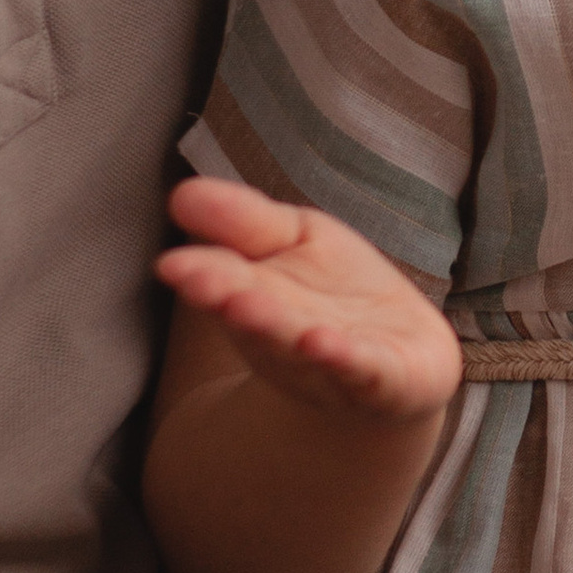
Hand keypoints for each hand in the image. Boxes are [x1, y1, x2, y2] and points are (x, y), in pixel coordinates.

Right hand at [157, 175, 461, 422]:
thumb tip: (182, 194)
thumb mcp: (295, 239)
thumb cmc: (335, 297)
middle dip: (229, 299)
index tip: (171, 265)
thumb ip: (244, 222)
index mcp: (254, 298)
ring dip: (277, 329)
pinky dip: (346, 359)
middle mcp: (285, 338)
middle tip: (202, 283)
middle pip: (254, 317)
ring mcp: (332, 363)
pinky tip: (324, 342)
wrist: (401, 365)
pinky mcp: (385, 378)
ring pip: (301, 347)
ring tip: (250, 306)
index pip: (221, 283)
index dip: (199, 275)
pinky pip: (365, 369)